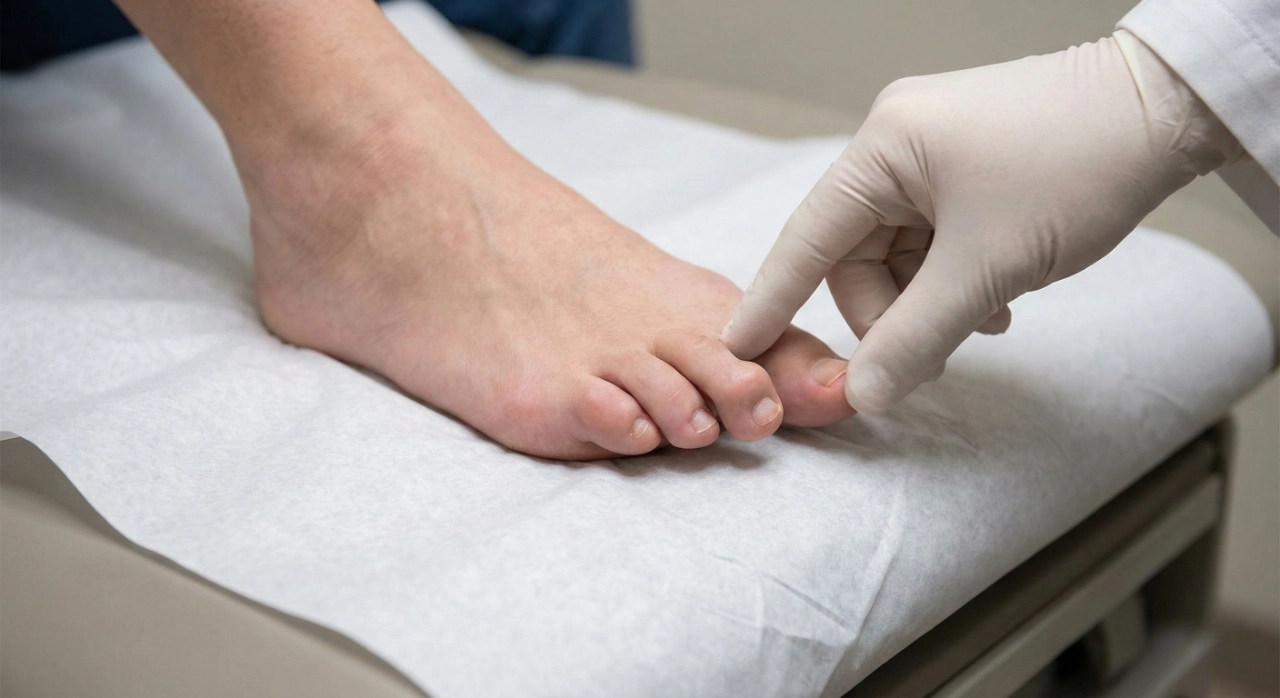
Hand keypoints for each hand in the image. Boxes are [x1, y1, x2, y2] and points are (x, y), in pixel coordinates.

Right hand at [722, 31, 1241, 413]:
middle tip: (926, 360)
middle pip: (858, 253)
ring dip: (930, 301)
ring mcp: (935, 151)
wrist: (1168, 111)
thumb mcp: (986, 267)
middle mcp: (898, 142)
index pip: (807, 236)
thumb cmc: (1074, 168)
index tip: (737, 346)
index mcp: (884, 147)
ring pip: (901, 253)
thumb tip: (862, 395)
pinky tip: (997, 303)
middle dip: (889, 314)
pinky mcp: (969, 164)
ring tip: (984, 322)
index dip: (772, 297)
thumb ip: (915, 337)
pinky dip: (956, 279)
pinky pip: (936, 238)